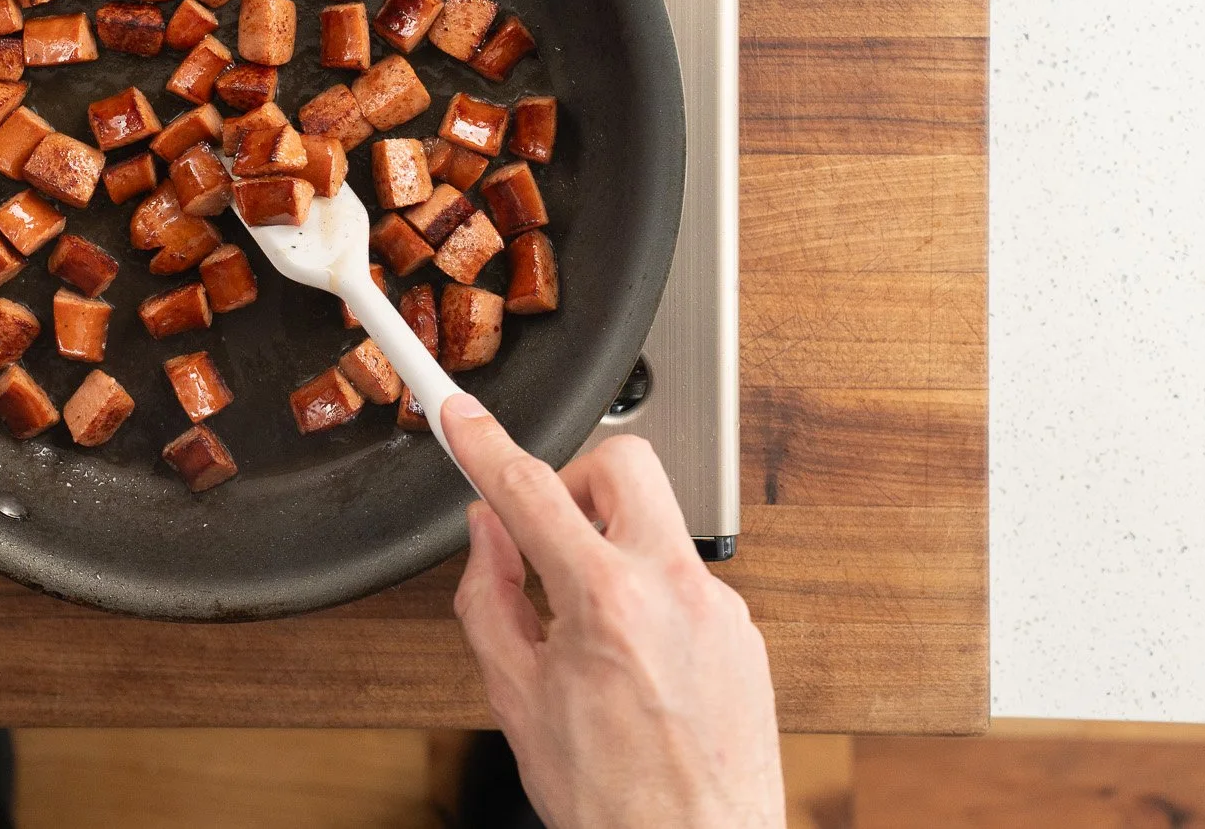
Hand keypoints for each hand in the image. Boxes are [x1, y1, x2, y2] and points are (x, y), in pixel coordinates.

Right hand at [443, 397, 783, 828]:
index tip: (461, 415)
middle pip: (623, 462)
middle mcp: (676, 590)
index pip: (530, 490)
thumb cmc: (615, 805)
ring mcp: (720, 608)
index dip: (484, 444)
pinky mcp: (744, 632)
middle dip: (575, 479)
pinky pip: (683, 578)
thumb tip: (488, 538)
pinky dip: (645, 595)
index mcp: (607, 602)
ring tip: (586, 626)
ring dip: (609, 547)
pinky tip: (629, 658)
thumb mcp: (517, 699)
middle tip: (548, 529)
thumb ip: (490, 599)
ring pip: (655, 524)